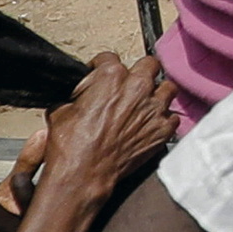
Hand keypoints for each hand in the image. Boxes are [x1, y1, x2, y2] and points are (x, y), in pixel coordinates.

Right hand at [27, 50, 174, 219]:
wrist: (83, 174)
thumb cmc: (71, 145)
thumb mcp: (60, 110)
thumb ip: (76, 95)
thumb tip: (79, 97)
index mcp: (111, 76)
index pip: (110, 58)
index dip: (102, 67)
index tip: (100, 76)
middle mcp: (137, 87)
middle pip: (149, 64)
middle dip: (140, 71)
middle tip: (131, 84)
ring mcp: (153, 108)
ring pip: (168, 88)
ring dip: (158, 93)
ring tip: (147, 102)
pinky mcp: (162, 130)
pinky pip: (172, 117)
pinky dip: (164, 120)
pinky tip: (152, 125)